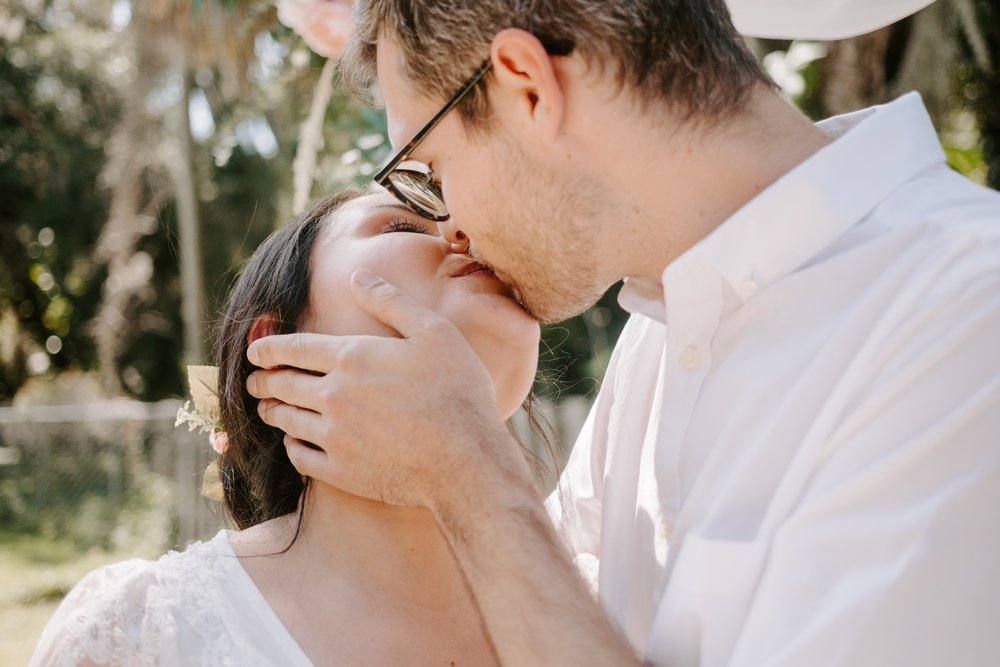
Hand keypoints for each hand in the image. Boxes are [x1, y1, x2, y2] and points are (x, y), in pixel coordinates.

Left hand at [245, 269, 529, 508]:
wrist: (465, 459)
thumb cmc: (457, 391)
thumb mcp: (434, 332)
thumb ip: (391, 302)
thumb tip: (358, 278)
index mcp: (351, 357)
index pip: (293, 348)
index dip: (266, 349)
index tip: (253, 352)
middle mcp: (334, 395)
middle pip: (281, 384)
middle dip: (261, 380)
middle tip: (253, 380)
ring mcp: (334, 436)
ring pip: (286, 421)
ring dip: (271, 411)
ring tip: (267, 408)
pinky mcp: (341, 471)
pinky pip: (300, 458)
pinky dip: (291, 447)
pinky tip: (294, 444)